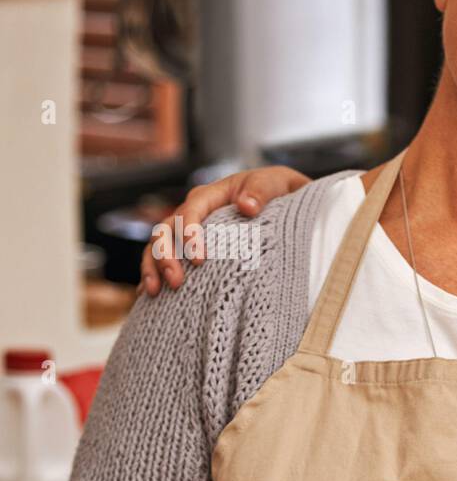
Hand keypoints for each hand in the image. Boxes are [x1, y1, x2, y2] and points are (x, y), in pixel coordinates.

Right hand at [137, 165, 310, 296]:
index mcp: (211, 195)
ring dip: (153, 268)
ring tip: (155, 292)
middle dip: (165, 256)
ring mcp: (189, 231)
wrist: (284, 200)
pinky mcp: (191, 248)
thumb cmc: (278, 190)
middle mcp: (194, 212)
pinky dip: (154, 275)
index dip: (189, 234)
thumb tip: (247, 206)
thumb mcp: (276, 183)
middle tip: (176, 282)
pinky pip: (165, 260)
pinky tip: (149, 296)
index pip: (191, 211)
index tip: (199, 260)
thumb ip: (262, 191)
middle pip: (166, 230)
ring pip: (157, 246)